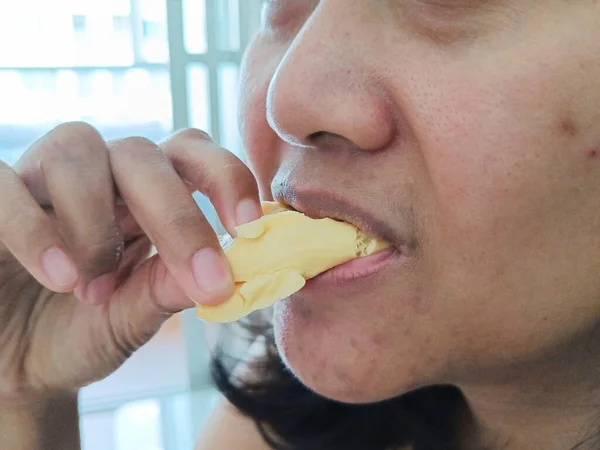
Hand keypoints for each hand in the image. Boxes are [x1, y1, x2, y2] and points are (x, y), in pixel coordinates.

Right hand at [0, 122, 261, 399]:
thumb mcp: (132, 317)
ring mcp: (40, 180)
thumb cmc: (80, 331)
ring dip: (95, 223)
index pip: (190, 154)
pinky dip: (32, 226)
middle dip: (176, 215)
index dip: (226, 178)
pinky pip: (2, 182)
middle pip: (141, 153)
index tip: (250, 228)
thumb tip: (230, 274)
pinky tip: (59, 275)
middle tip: (206, 278)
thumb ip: (169, 289)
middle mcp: (98, 175)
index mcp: (144, 195)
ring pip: (75, 150)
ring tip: (92, 289)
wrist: (12, 364)